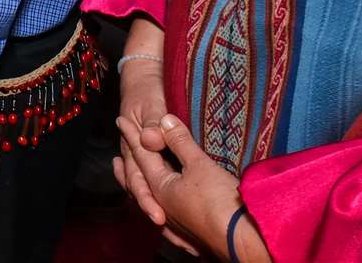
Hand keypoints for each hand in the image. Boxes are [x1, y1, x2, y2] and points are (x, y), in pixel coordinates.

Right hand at [113, 19, 169, 223]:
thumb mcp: (153, 103)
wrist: (143, 77)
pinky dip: (158, 195)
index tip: (159, 217)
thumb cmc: (148, 89)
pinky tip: (167, 209)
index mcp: (132, 145)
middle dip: (151, 208)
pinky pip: (153, 179)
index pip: (137, 178)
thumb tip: (152, 140)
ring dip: (153, 204)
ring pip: (144, 185)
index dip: (147, 198)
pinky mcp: (152, 156)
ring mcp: (141, 156)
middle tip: (164, 226)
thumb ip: (155, 123)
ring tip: (167, 227)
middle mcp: (133, 154)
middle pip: (139, 187)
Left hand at [123, 113, 267, 260]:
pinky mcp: (192, 235)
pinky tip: (165, 217)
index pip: (142, 156)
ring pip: (152, 203)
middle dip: (128, 169)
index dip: (132, 136)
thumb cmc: (219, 201)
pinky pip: (167, 221)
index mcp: (160, 189)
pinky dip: (160, 211)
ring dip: (142, 190)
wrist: (245, 241)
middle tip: (116, 160)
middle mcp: (163, 208)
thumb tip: (163, 121)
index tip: (120, 120)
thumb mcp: (199, 165)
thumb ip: (180, 142)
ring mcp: (176, 225)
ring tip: (136, 184)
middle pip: (140, 184)